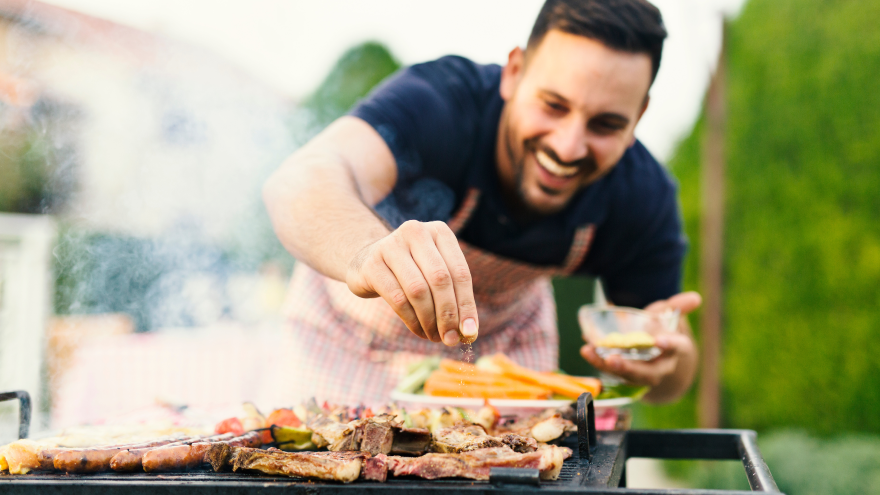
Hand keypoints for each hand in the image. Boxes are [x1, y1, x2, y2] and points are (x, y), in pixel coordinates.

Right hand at [345, 220, 478, 345]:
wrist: (366, 261)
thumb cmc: (411, 271)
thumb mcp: (435, 275)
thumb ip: (454, 297)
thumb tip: (469, 332)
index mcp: (439, 231)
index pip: (460, 272)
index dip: (467, 305)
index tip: (470, 332)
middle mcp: (416, 231)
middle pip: (440, 280)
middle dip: (448, 314)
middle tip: (451, 339)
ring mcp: (391, 245)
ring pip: (418, 290)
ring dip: (429, 320)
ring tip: (434, 337)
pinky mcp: (372, 264)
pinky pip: (398, 298)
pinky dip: (412, 320)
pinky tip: (418, 330)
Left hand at [580, 292, 700, 393]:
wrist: (658, 354)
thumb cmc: (663, 330)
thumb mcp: (670, 316)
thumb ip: (678, 306)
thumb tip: (695, 297)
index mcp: (676, 349)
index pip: (677, 348)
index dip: (669, 345)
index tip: (659, 340)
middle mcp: (660, 366)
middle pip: (647, 373)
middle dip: (630, 368)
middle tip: (613, 359)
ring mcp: (642, 373)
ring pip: (626, 375)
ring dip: (606, 365)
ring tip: (588, 351)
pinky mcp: (625, 374)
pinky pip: (612, 370)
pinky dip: (598, 360)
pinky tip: (586, 349)